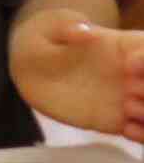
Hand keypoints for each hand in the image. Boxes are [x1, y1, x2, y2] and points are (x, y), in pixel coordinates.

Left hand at [11, 8, 143, 141]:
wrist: (30, 70)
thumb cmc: (42, 39)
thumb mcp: (48, 27)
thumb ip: (65, 27)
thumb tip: (83, 30)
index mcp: (124, 46)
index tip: (128, 65)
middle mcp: (134, 74)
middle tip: (129, 92)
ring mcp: (128, 98)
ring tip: (127, 110)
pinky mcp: (118, 120)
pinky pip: (142, 131)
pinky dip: (143, 135)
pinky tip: (127, 129)